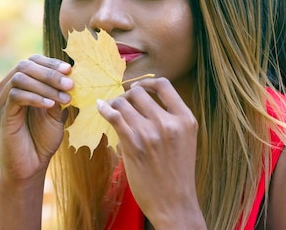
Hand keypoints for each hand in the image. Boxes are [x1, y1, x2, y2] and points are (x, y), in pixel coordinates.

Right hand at [0, 54, 72, 182]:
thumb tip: (70, 74)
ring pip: (21, 78)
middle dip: (50, 73)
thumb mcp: (55, 111)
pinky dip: (36, 97)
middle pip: (26, 65)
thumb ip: (58, 92)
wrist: (31, 166)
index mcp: (19, 84)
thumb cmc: (42, 138)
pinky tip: (51, 105)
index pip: (32, 61)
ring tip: (65, 98)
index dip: (51, 62)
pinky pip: (16, 95)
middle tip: (70, 84)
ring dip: (46, 85)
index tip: (69, 70)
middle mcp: (6, 88)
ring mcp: (2, 100)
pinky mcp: (2, 114)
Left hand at [97, 77, 205, 228]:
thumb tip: (144, 99)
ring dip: (115, 104)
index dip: (148, 82)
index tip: (139, 87)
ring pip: (124, 103)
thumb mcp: (185, 139)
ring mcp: (150, 134)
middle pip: (139, 92)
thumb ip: (171, 118)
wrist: (174, 203)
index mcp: (185, 119)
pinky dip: (105, 108)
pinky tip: (100, 107)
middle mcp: (169, 123)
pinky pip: (114, 116)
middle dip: (128, 95)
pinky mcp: (133, 145)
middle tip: (123, 104)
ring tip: (113, 110)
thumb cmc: (177, 172)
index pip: (164, 85)